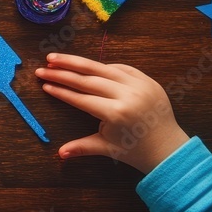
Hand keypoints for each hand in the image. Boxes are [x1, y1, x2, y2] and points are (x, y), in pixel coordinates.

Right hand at [35, 54, 188, 172]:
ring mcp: (140, 85)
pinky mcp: (148, 80)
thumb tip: (59, 154)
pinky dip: (102, 66)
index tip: (44, 84)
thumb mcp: (106, 148)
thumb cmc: (135, 151)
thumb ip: (82, 147)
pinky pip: (121, 68)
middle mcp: (128, 95)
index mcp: (116, 113)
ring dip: (77, 62)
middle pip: (87, 79)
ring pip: (102, 67)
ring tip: (55, 58)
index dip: (61, 91)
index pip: (81, 98)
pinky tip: (85, 65)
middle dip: (62, 73)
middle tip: (42, 68)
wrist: (170, 149)